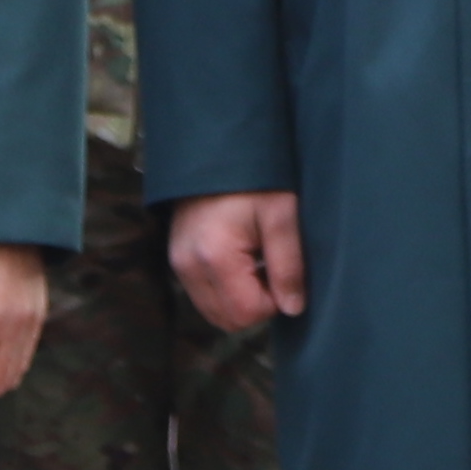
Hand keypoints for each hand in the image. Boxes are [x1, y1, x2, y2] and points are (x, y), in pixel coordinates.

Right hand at [171, 191, 306, 335]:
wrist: (218, 149)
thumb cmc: (255, 178)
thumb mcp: (282, 215)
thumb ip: (289, 266)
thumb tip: (293, 309)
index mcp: (214, 256)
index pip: (247, 314)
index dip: (273, 301)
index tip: (280, 268)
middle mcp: (188, 266)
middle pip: (228, 320)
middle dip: (257, 303)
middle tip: (269, 265)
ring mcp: (178, 264)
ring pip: (215, 312)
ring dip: (241, 297)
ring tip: (255, 259)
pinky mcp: (178, 260)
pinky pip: (205, 295)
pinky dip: (227, 289)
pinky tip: (240, 258)